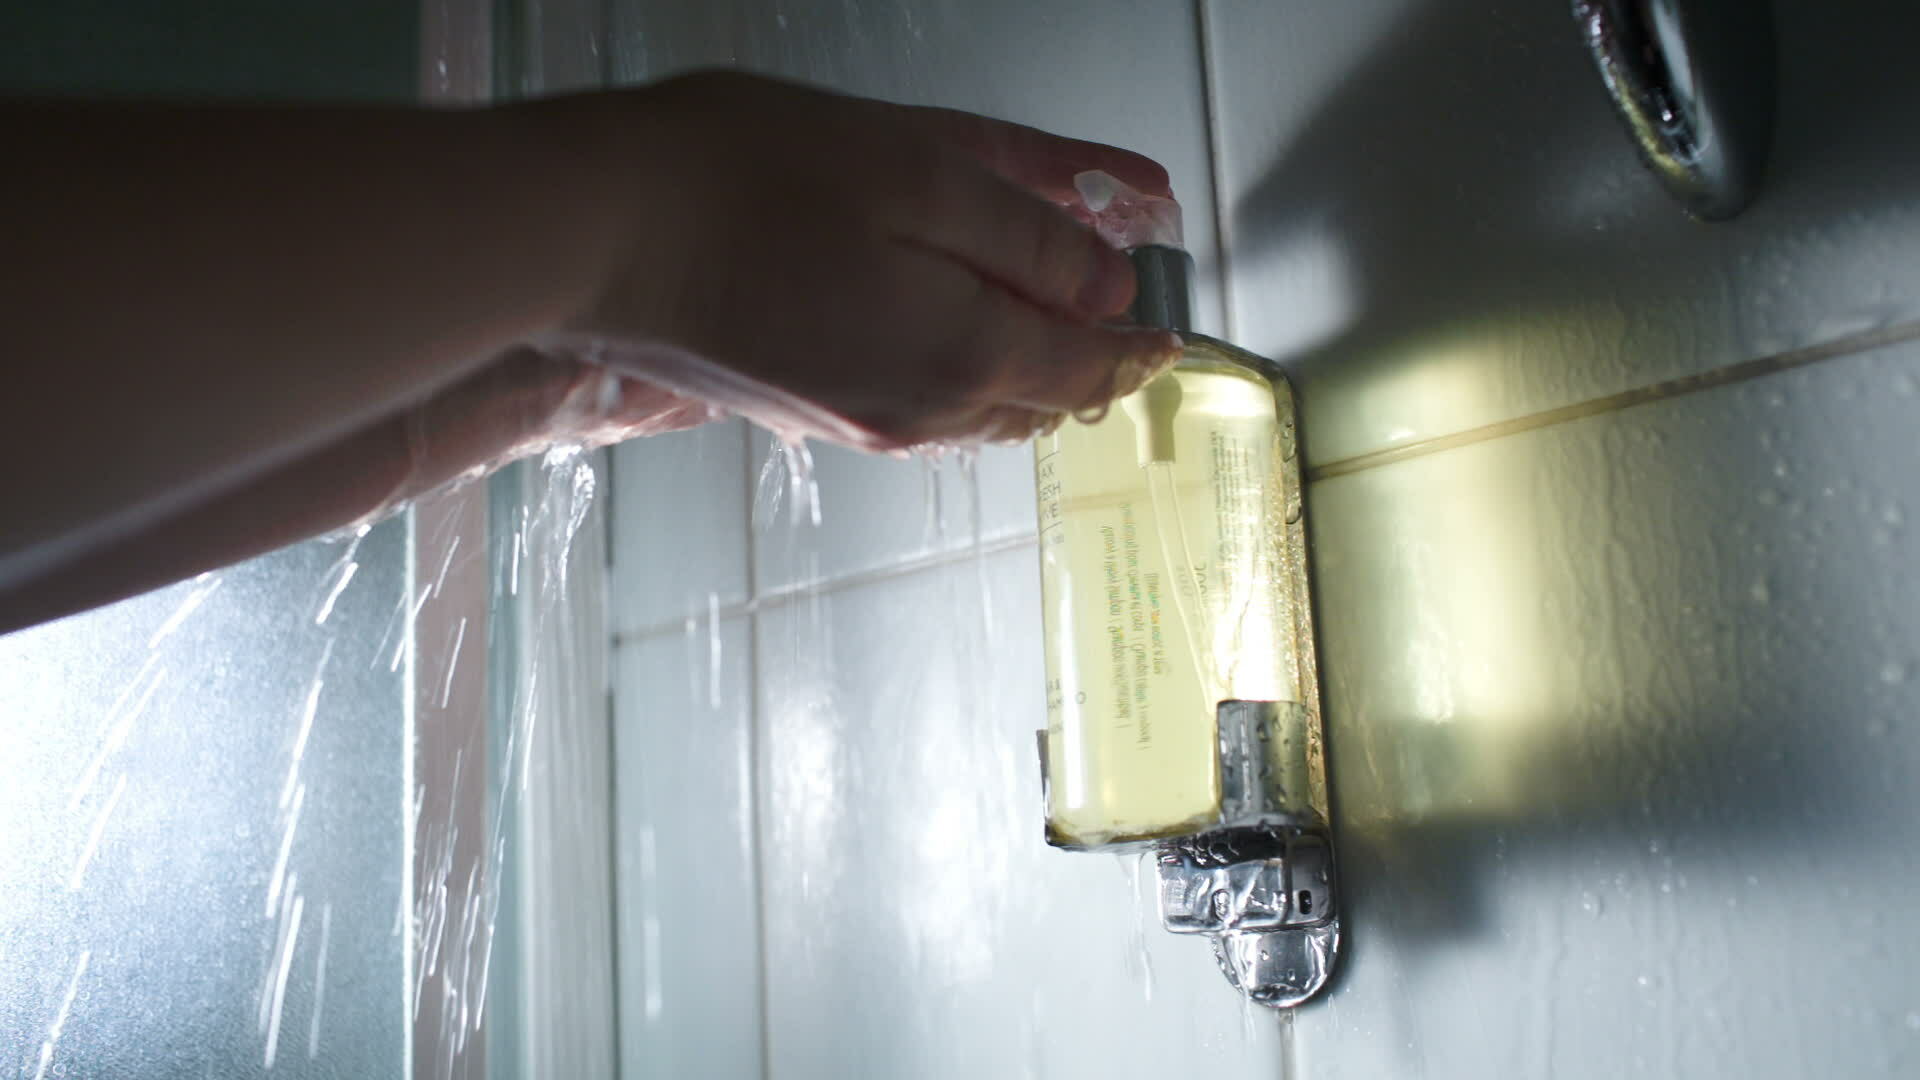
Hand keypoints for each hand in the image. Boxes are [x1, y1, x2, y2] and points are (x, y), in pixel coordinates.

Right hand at [537, 71, 1183, 450]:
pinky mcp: (808, 410)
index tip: (1172, 325)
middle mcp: (922, 411)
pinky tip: (954, 332)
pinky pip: (920, 407)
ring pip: (981, 413)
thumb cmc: (752, 177)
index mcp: (965, 354)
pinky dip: (963, 375)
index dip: (1142, 342)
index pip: (1090, 367)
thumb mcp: (923, 174)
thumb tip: (1111, 286)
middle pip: (1041, 402)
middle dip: (1091, 362)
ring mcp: (860, 420)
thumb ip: (1032, 238)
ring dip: (1028, 375)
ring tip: (1051, 325)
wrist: (599, 231)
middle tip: (1122, 316)